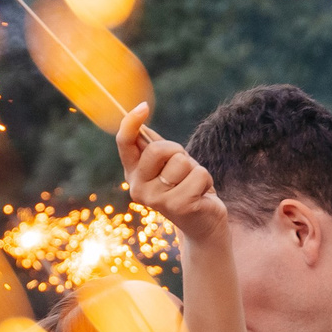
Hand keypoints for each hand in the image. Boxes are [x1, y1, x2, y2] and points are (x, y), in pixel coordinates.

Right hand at [115, 104, 223, 239]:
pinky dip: (206, 180)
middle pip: (158, 150)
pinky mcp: (179, 206)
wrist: (203, 223)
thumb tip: (137, 114)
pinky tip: (201, 195)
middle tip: (183, 168)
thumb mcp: (168, 164)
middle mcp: (138, 188)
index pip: (125, 143)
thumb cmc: (186, 187)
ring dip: (194, 169)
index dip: (131, 123)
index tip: (142, 107)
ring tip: (193, 185)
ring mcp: (157, 199)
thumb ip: (154, 144)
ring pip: (181, 162)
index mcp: (133, 174)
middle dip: (177, 151)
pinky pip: (199, 174)